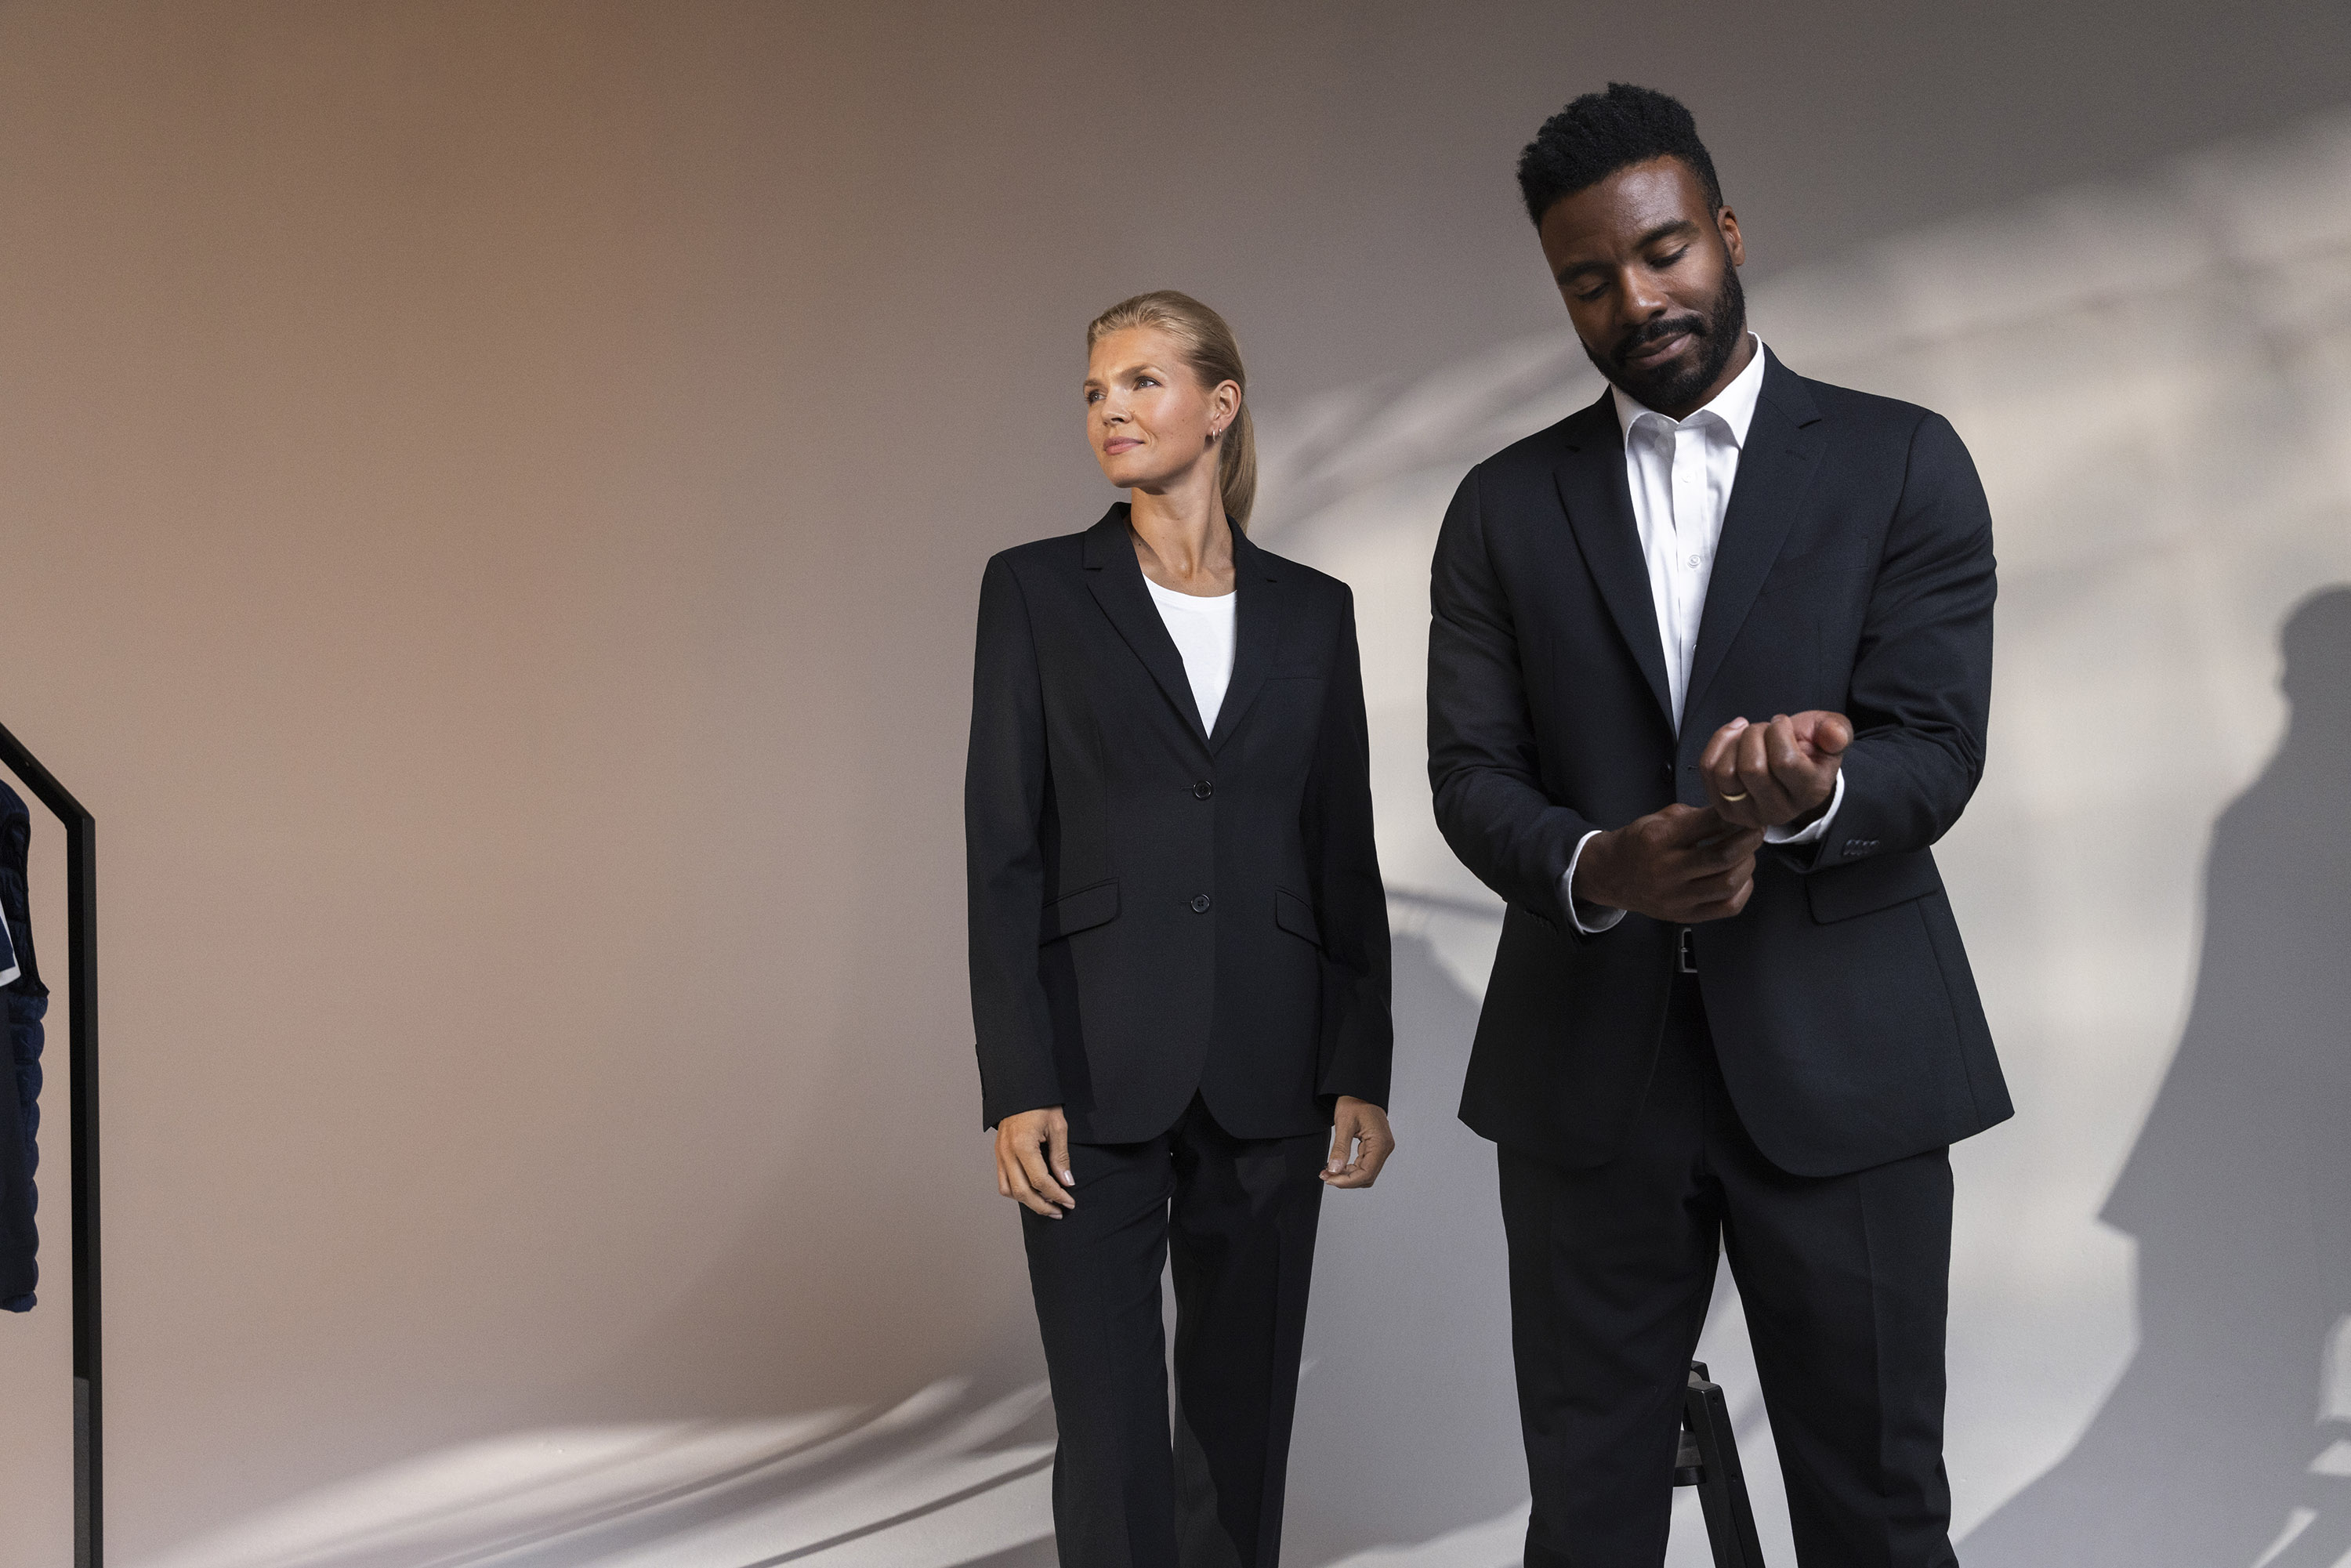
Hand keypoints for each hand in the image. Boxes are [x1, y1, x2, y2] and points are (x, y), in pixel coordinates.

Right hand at [995, 1106, 1074, 1217]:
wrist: (1021, 1089)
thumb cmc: (1041, 1104)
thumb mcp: (1058, 1127)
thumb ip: (1061, 1157)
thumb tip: (1066, 1182)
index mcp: (1023, 1145)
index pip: (1040, 1181)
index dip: (1056, 1195)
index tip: (1069, 1202)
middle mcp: (1007, 1152)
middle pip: (1022, 1192)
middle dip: (1042, 1206)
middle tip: (1059, 1212)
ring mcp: (1000, 1154)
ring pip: (1008, 1190)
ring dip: (1027, 1202)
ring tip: (1046, 1204)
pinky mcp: (998, 1153)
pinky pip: (1002, 1181)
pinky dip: (1015, 1191)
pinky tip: (1031, 1192)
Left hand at [1322, 1096, 1394, 1188]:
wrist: (1359, 1090)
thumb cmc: (1354, 1101)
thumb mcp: (1344, 1124)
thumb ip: (1340, 1149)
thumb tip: (1334, 1170)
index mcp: (1380, 1142)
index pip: (1366, 1173)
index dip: (1347, 1181)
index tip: (1329, 1179)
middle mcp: (1385, 1148)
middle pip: (1367, 1176)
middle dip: (1346, 1180)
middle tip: (1326, 1176)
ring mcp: (1382, 1148)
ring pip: (1366, 1174)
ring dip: (1348, 1176)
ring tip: (1330, 1171)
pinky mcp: (1376, 1148)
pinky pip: (1365, 1166)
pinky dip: (1352, 1169)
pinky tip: (1338, 1166)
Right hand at [1574, 804, 1761, 924]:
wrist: (1611, 875)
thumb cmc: (1637, 844)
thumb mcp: (1658, 818)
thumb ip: (1694, 817)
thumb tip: (1731, 817)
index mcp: (1658, 839)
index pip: (1708, 824)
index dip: (1734, 816)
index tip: (1745, 811)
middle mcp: (1666, 870)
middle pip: (1723, 856)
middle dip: (1749, 840)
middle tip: (1756, 830)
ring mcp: (1676, 897)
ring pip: (1728, 883)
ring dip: (1748, 864)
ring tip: (1748, 853)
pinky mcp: (1684, 915)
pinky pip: (1727, 907)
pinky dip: (1743, 889)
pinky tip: (1742, 877)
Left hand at [1700, 711, 1851, 831]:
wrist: (1790, 763)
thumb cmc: (1809, 745)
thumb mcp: (1830, 732)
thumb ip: (1837, 731)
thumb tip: (1834, 735)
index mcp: (1811, 792)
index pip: (1784, 761)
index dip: (1778, 731)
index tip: (1782, 722)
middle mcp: (1780, 811)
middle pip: (1751, 768)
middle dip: (1755, 734)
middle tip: (1765, 728)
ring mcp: (1749, 814)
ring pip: (1726, 771)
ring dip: (1735, 740)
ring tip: (1750, 734)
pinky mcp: (1724, 808)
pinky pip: (1708, 770)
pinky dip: (1717, 743)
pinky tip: (1733, 736)